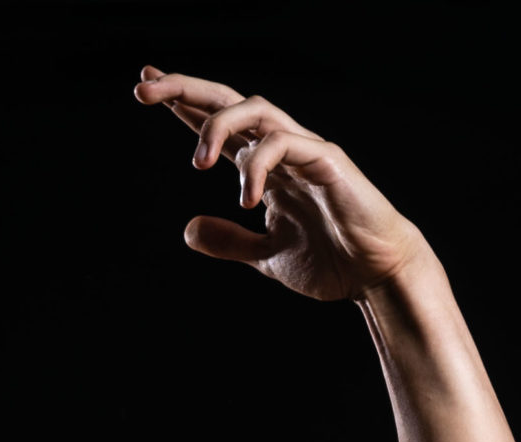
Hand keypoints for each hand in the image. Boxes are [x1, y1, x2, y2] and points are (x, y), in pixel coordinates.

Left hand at [135, 68, 422, 300]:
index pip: (218, 123)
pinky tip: (246, 200)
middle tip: (144, 89)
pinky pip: (285, 144)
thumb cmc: (330, 261)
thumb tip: (187, 230)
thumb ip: (229, 242)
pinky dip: (259, 166)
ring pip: (256, 110)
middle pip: (229, 101)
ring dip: (218, 126)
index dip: (182, 103)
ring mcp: (304, 149)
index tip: (146, 87)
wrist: (376, 275)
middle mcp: (281, 148)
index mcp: (264, 167)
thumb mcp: (266, 257)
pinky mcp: (327, 160)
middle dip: (185, 89)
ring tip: (197, 162)